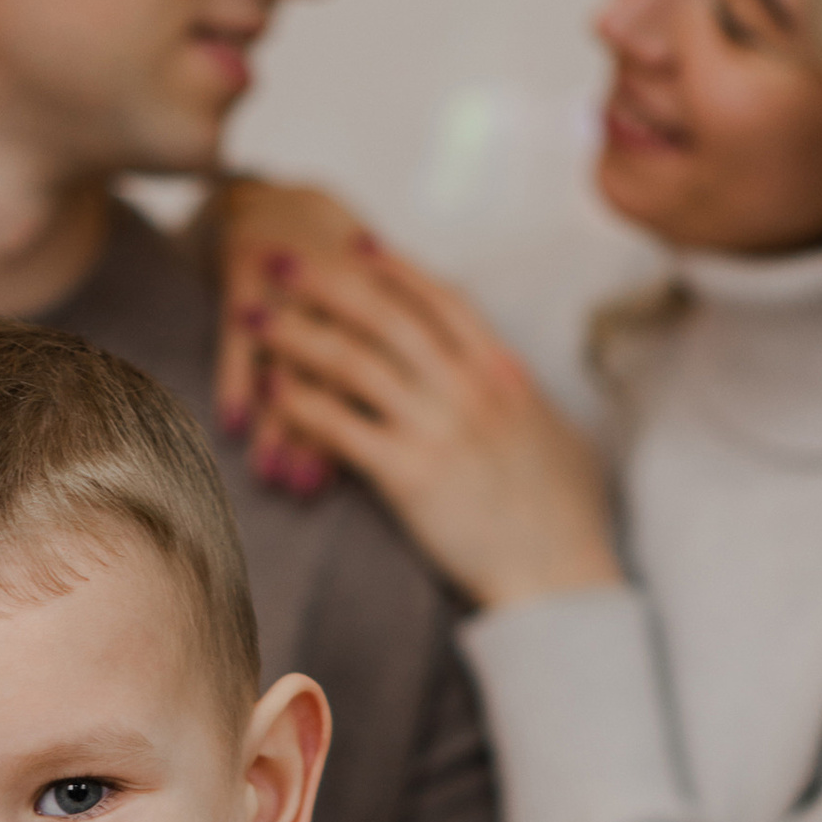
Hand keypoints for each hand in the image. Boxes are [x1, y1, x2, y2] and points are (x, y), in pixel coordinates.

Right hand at [214, 177, 373, 479]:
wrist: (276, 201)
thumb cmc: (330, 275)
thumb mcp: (367, 304)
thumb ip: (390, 359)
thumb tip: (412, 443)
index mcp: (388, 297)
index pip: (390, 371)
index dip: (381, 425)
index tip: (377, 482)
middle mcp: (348, 283)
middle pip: (340, 371)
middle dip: (324, 434)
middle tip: (312, 490)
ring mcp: (296, 273)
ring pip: (288, 358)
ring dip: (278, 421)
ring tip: (271, 476)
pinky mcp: (247, 263)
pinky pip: (239, 333)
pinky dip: (235, 379)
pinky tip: (232, 426)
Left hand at [256, 230, 622, 609]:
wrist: (561, 575)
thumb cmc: (566, 516)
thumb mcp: (559, 435)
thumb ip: (524, 399)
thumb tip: (513, 382)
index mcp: (505, 372)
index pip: (443, 299)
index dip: (396, 269)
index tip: (357, 246)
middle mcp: (470, 388)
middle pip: (386, 314)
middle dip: (328, 282)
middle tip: (282, 263)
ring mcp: (439, 427)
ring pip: (354, 360)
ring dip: (298, 334)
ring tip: (255, 319)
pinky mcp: (409, 474)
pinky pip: (340, 425)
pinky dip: (300, 402)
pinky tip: (269, 392)